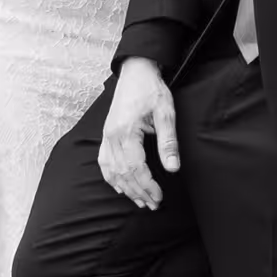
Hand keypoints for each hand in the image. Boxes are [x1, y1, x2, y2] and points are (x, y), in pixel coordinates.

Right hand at [98, 58, 179, 208]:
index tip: (159, 197)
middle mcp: (112, 136)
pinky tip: (119, 187)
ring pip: (112, 171)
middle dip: (139, 192)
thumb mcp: (166, 113)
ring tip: (140, 201)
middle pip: (123, 173)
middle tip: (153, 205)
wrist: (136, 71)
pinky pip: (103, 162)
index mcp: (126, 131)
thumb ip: (168, 142)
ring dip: (126, 189)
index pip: (135, 168)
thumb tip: (172, 168)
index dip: (147, 186)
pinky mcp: (106, 135)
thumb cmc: (151, 90)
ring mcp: (106, 136)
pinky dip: (110, 178)